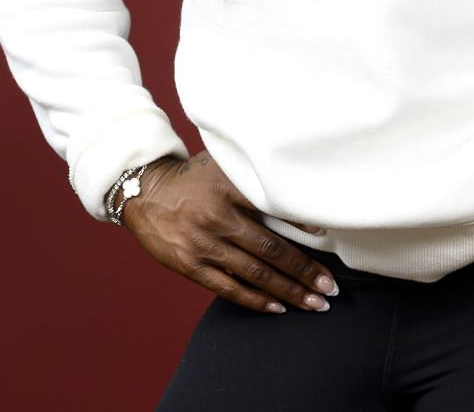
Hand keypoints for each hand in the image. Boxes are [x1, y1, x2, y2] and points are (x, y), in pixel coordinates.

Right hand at [120, 151, 340, 314]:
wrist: (143, 192)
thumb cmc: (192, 178)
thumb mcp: (221, 166)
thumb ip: (252, 179)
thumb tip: (296, 194)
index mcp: (227, 187)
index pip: (272, 207)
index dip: (300, 224)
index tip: (327, 237)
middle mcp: (216, 217)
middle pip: (269, 249)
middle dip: (303, 271)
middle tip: (330, 286)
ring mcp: (202, 244)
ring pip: (254, 273)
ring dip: (288, 291)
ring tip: (315, 302)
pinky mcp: (190, 266)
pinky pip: (228, 288)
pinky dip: (256, 300)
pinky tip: (278, 307)